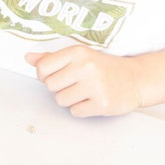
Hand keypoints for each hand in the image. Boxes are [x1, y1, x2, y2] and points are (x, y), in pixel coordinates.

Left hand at [26, 45, 143, 116]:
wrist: (136, 79)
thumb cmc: (104, 67)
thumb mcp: (79, 56)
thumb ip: (52, 58)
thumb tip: (28, 58)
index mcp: (77, 52)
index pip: (42, 68)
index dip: (44, 75)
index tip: (55, 75)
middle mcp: (85, 67)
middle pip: (50, 86)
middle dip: (59, 87)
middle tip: (74, 84)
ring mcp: (95, 86)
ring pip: (61, 100)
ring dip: (69, 99)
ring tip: (84, 92)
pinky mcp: (102, 104)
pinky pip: (75, 112)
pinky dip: (81, 109)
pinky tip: (92, 100)